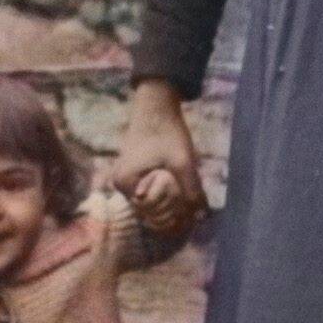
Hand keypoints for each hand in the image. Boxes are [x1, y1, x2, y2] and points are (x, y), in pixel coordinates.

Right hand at [108, 81, 205, 230]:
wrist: (156, 105)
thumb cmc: (167, 132)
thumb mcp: (183, 163)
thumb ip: (192, 191)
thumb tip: (202, 217)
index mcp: (126, 184)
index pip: (150, 214)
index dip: (172, 216)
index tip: (190, 211)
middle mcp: (120, 185)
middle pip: (149, 211)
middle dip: (171, 211)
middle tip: (192, 205)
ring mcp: (125, 179)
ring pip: (150, 202)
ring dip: (168, 203)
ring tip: (187, 197)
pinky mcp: (132, 173)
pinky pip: (149, 192)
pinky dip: (163, 193)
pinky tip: (179, 188)